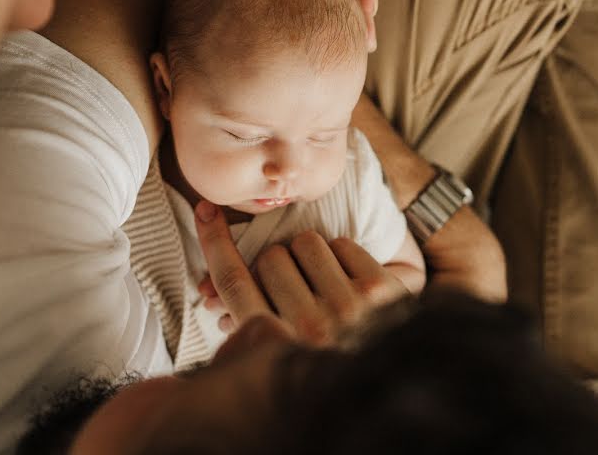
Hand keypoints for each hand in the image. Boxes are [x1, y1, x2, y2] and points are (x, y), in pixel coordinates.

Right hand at [194, 201, 406, 344]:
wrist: (391, 386)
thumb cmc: (320, 365)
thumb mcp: (274, 358)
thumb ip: (243, 329)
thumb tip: (211, 295)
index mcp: (276, 347)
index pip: (232, 282)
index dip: (214, 242)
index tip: (206, 211)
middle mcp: (310, 329)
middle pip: (270, 258)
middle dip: (277, 265)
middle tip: (292, 284)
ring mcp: (349, 308)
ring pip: (305, 243)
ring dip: (309, 257)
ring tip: (321, 283)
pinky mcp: (382, 290)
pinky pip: (341, 244)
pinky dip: (341, 257)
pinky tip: (347, 281)